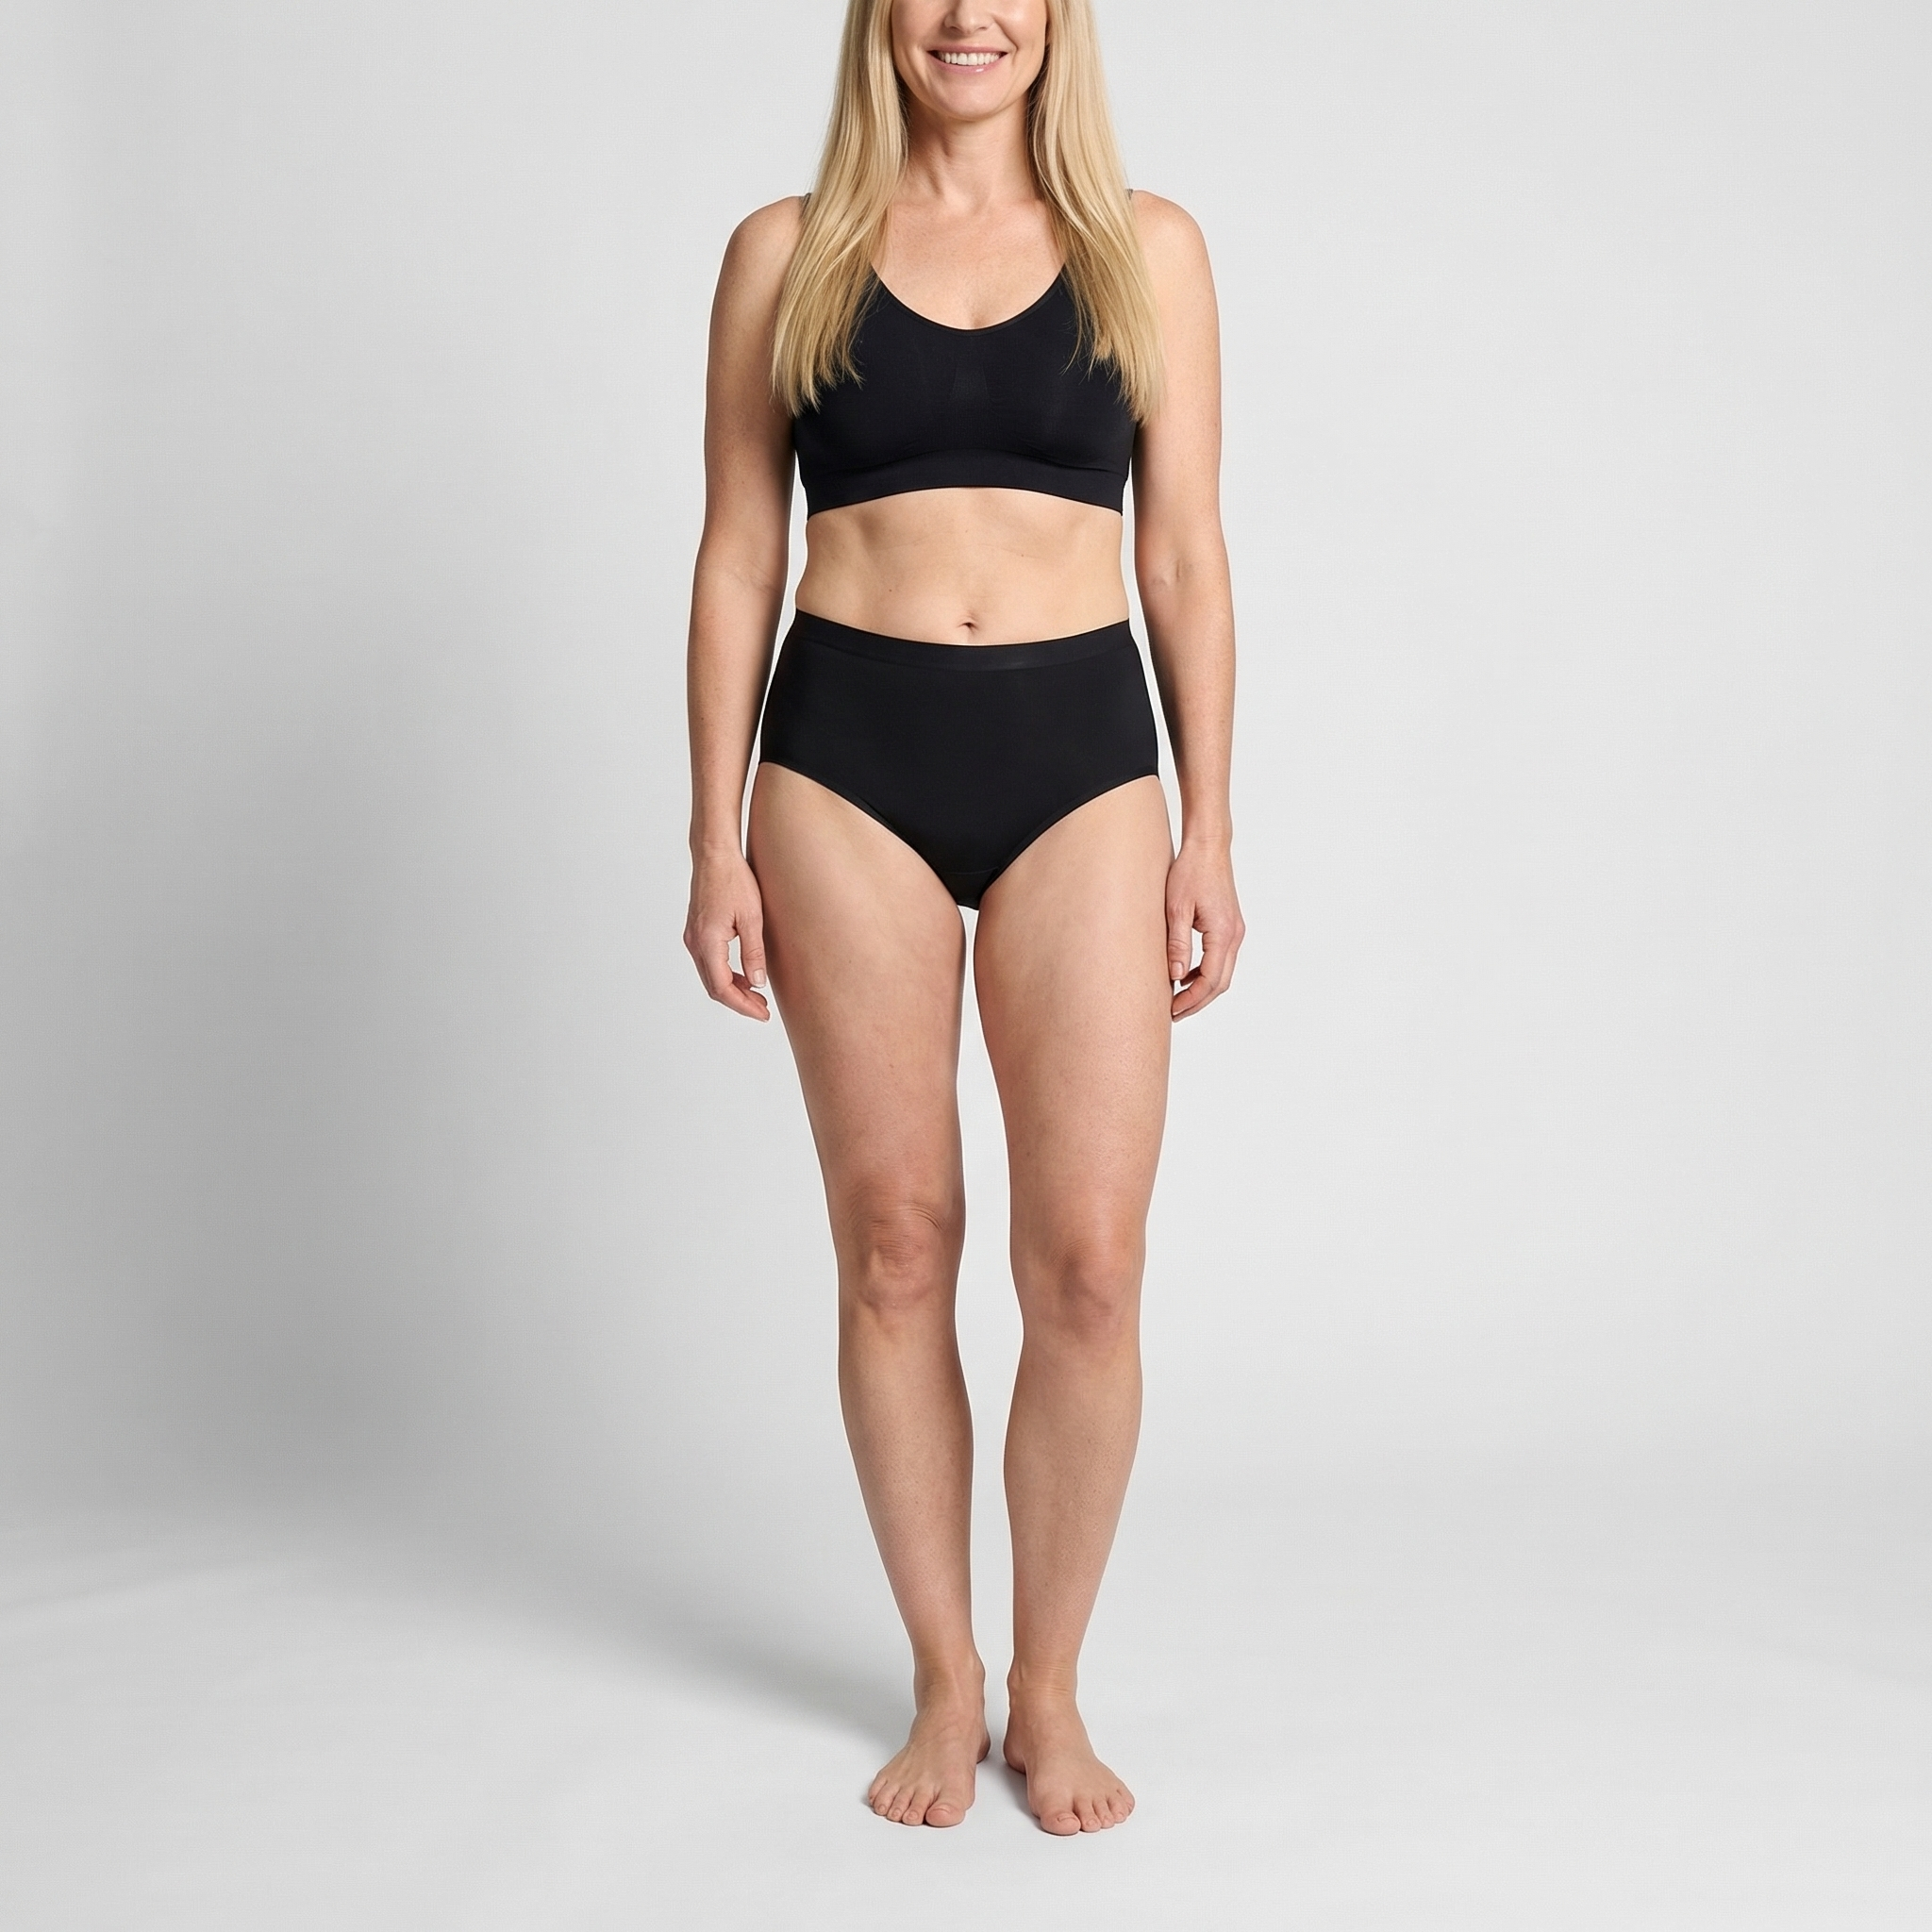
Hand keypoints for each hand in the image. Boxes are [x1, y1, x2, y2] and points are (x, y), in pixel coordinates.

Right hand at [684, 849, 770, 1020]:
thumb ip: (754, 953)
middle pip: (713, 986)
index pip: (722, 988)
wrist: (715, 855)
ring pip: (710, 976)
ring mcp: (693, 937)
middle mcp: (695, 943)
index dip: (743, 1005)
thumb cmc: (734, 879)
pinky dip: (725, 974)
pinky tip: (744, 975)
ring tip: (757, 996)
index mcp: (707, 942)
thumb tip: (757, 983)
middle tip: (763, 1009)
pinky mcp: (696, 931)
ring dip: (732, 989)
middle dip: (739, 1002)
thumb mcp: (752, 918)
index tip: (762, 1013)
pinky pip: (708, 963)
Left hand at [1165, 841, 1243, 1019]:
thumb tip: (1176, 977)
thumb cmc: (1190, 872)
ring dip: (1202, 988)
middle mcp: (1235, 935)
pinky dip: (1206, 972)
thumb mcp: (1176, 909)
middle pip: (1220, 982)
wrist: (1209, 847)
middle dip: (1198, 1001)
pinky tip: (1185, 975)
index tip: (1172, 1011)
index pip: (1210, 980)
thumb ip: (1177, 944)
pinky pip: (1221, 958)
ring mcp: (1235, 931)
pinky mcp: (1230, 925)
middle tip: (1173, 1013)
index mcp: (1223, 934)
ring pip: (1222, 972)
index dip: (1191, 1000)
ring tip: (1177, 998)